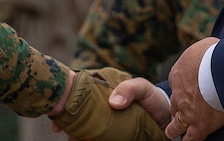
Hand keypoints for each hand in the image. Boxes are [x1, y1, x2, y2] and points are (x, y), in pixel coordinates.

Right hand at [49, 67, 164, 140]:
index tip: (59, 107)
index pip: (79, 89)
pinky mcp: (108, 133)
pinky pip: (93, 136)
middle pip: (76, 109)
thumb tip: (113, 102)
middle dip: (65, 117)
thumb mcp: (143, 88)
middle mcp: (98, 102)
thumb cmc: (151, 98)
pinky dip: (86, 139)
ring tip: (71, 137)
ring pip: (82, 124)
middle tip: (59, 127)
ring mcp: (102, 119)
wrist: (164, 117)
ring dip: (74, 131)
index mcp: (102, 87)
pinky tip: (80, 140)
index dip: (66, 97)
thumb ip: (130, 89)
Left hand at [167, 38, 223, 140]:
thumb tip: (210, 49)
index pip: (176, 84)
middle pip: (175, 104)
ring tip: (173, 132)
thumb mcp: (205, 46)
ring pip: (176, 124)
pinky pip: (190, 138)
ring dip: (175, 127)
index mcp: (177, 74)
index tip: (189, 90)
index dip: (183, 88)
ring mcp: (187, 111)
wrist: (223, 69)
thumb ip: (202, 53)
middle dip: (179, 107)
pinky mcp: (199, 125)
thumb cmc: (217, 54)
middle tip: (184, 109)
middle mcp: (178, 94)